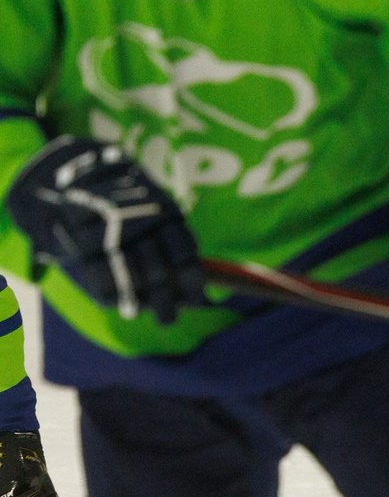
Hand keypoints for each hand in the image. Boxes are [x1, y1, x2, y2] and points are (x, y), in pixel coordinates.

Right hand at [5, 135, 207, 324]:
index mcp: (164, 210)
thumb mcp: (157, 204)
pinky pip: (101, 278)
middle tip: (170, 319)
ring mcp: (110, 233)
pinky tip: (120, 305)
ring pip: (132, 279)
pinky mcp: (84, 242)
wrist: (80, 177)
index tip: (199, 301)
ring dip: (143, 303)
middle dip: (167, 302)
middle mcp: (139, 222)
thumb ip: (174, 238)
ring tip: (154, 316)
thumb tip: (199, 281)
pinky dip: (112, 296)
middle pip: (159, 273)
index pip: (184, 255)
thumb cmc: (130, 198)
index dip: (192, 284)